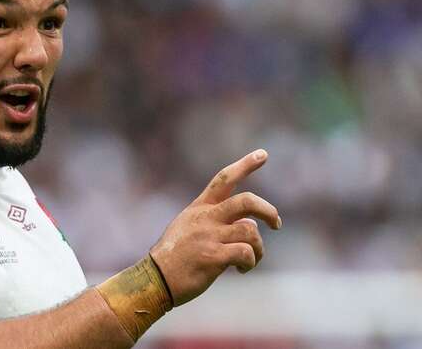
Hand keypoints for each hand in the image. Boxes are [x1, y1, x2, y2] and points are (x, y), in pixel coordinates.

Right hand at [149, 149, 280, 305]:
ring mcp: (209, 237)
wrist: (154, 278)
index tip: (263, 154)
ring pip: (250, 232)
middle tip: (277, 224)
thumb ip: (220, 223)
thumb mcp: (191, 229)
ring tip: (252, 259)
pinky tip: (242, 269)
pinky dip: (250, 262)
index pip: (224, 179)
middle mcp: (205, 218)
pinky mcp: (212, 257)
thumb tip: (250, 225)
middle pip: (246, 202)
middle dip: (268, 210)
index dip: (245, 165)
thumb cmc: (174, 256)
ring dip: (259, 248)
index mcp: (199, 208)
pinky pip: (245, 253)